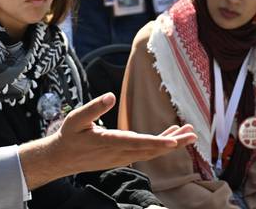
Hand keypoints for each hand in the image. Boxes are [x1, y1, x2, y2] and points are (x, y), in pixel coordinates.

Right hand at [49, 93, 195, 173]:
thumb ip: (94, 108)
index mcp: (108, 142)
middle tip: (193, 135)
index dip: (156, 142)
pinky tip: (171, 137)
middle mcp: (119, 153)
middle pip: (151, 150)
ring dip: (171, 143)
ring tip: (189, 133)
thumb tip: (110, 96)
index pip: (136, 143)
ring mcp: (122, 157)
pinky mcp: (123, 157)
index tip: (174, 142)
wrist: (62, 159)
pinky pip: (145, 153)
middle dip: (174, 143)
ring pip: (151, 152)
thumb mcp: (76, 119)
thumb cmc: (69, 136)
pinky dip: (160, 145)